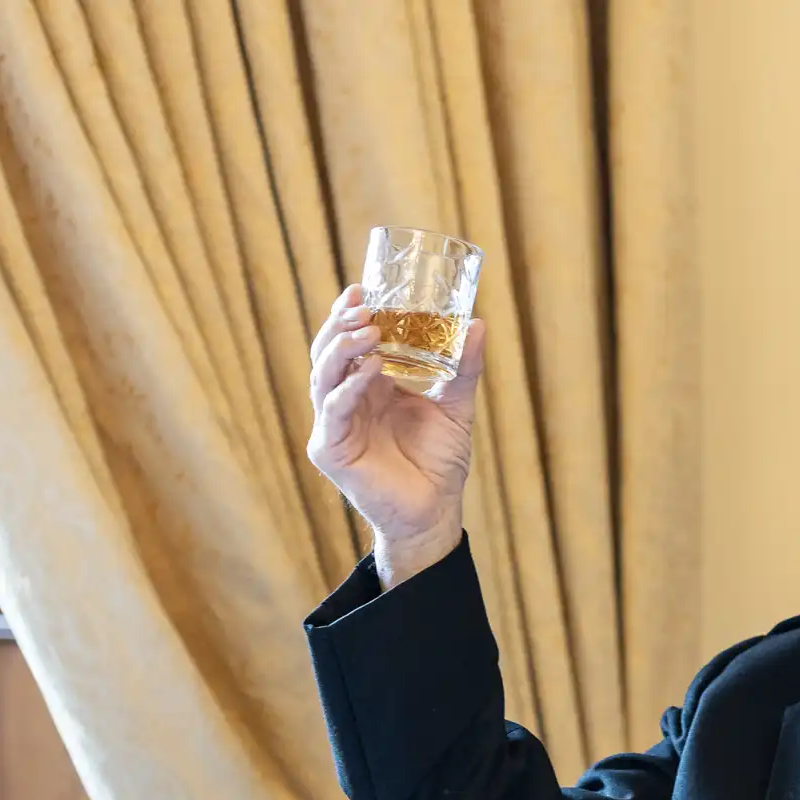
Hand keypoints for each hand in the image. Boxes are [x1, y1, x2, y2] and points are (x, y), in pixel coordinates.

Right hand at [306, 284, 484, 587]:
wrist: (435, 511)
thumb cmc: (439, 462)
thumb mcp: (455, 406)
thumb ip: (463, 367)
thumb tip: (477, 323)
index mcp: (368, 386)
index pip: (347, 341)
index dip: (347, 314)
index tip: (361, 288)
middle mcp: (345, 401)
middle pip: (327, 351)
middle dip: (339, 325)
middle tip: (361, 304)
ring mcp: (334, 424)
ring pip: (323, 376)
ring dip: (342, 349)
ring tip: (368, 330)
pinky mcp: (330, 450)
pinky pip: (334, 411)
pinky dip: (349, 389)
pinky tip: (370, 371)